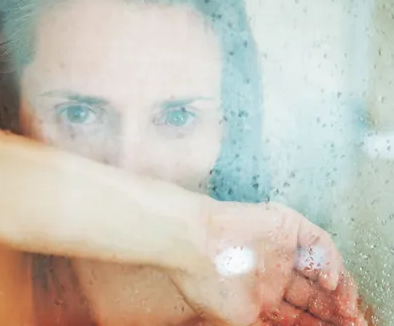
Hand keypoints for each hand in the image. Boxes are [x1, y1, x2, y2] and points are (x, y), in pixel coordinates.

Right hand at [168, 201, 366, 324]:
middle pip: (314, 294)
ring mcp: (281, 249)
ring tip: (345, 306)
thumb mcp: (237, 320)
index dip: (317, 325)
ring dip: (338, 288)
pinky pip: (318, 242)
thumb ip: (267, 325)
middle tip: (349, 322)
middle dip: (332, 310)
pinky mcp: (285, 226)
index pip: (298, 314)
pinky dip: (328, 259)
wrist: (192, 243)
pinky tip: (327, 279)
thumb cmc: (205, 282)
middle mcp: (274, 273)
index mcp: (261, 295)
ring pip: (321, 269)